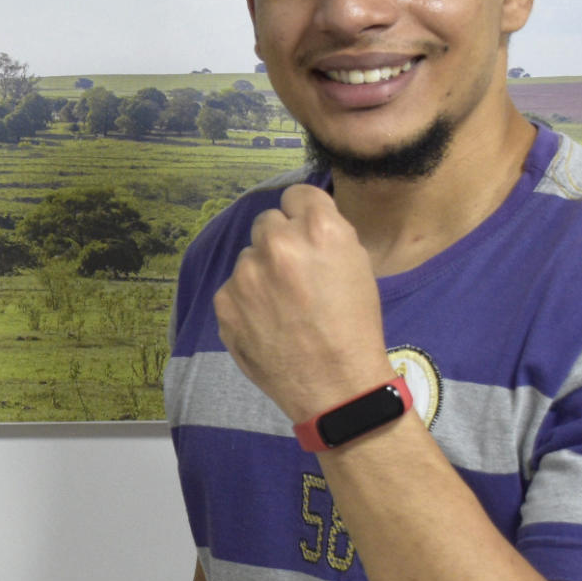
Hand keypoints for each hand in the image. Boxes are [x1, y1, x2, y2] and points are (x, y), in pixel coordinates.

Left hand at [212, 183, 390, 422]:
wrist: (335, 386)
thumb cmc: (354, 327)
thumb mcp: (357, 266)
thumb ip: (326, 235)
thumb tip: (300, 221)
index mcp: (319, 229)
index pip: (297, 194)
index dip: (302, 214)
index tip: (304, 232)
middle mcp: (278, 244)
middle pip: (267, 222)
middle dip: (279, 242)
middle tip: (295, 276)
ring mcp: (246, 274)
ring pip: (248, 257)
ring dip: (261, 273)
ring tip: (283, 308)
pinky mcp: (225, 302)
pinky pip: (233, 288)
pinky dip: (246, 302)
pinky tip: (267, 325)